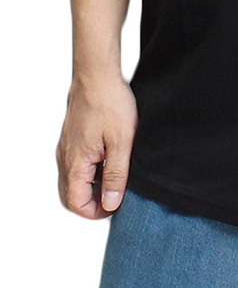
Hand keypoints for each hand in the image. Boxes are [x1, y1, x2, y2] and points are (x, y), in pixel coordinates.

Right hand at [56, 73, 137, 218]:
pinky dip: (89, 172)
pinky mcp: (71, 138)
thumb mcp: (122, 142)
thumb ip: (116, 175)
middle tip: (116, 196)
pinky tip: (109, 160)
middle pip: (70, 196)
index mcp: (75, 162)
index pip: (76, 203)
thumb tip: (111, 204)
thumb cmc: (110, 103)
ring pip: (72, 180)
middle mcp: (65, 157)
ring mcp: (66, 147)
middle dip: (92, 203)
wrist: (97, 75)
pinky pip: (74, 165)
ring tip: (116, 178)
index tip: (117, 205)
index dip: (96, 212)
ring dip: (91, 187)